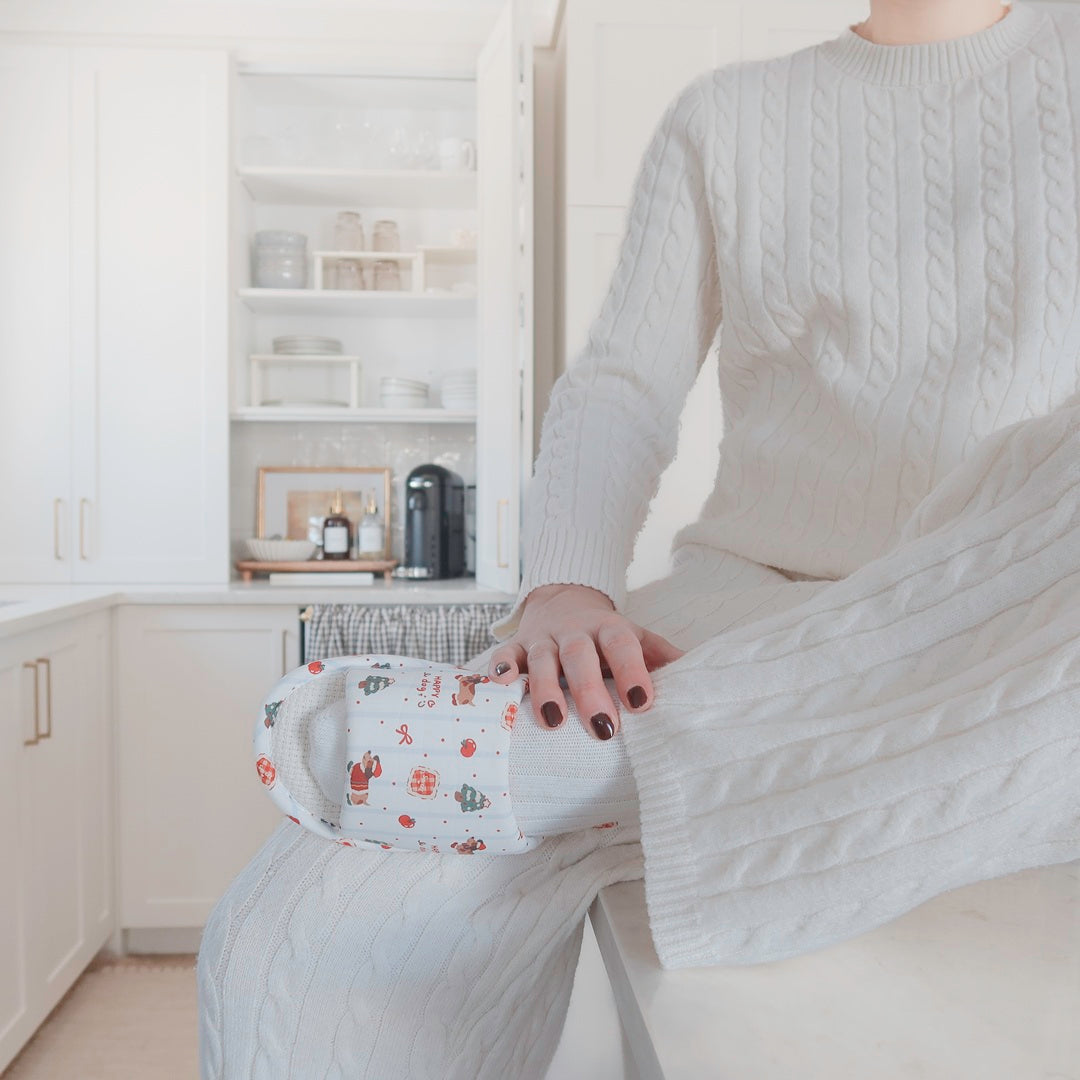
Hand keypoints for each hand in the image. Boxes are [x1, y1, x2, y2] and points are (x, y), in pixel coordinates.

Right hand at [487, 583, 685, 739]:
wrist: (563, 600)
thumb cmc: (607, 635)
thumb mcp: (636, 638)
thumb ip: (662, 657)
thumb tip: (701, 677)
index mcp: (609, 629)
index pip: (622, 645)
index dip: (632, 671)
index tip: (642, 704)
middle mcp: (574, 632)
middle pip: (579, 655)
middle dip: (589, 690)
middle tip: (603, 727)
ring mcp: (542, 639)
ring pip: (540, 659)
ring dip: (544, 688)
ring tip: (552, 721)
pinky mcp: (515, 646)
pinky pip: (503, 656)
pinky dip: (499, 670)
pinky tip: (498, 687)